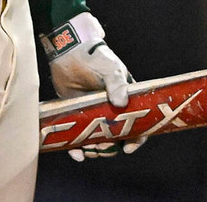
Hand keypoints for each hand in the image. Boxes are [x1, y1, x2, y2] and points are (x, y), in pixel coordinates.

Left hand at [40, 12, 141, 160]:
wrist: (68, 52)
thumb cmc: (95, 57)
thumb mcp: (109, 68)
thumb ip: (116, 84)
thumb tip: (121, 104)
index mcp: (126, 99)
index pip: (139, 124)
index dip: (137, 138)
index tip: (129, 148)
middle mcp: (112, 111)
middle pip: (117, 138)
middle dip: (112, 147)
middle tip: (102, 147)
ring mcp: (94, 116)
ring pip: (98, 142)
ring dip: (95, 150)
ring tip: (89, 149)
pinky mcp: (76, 118)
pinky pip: (79, 140)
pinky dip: (77, 150)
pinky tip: (76, 153)